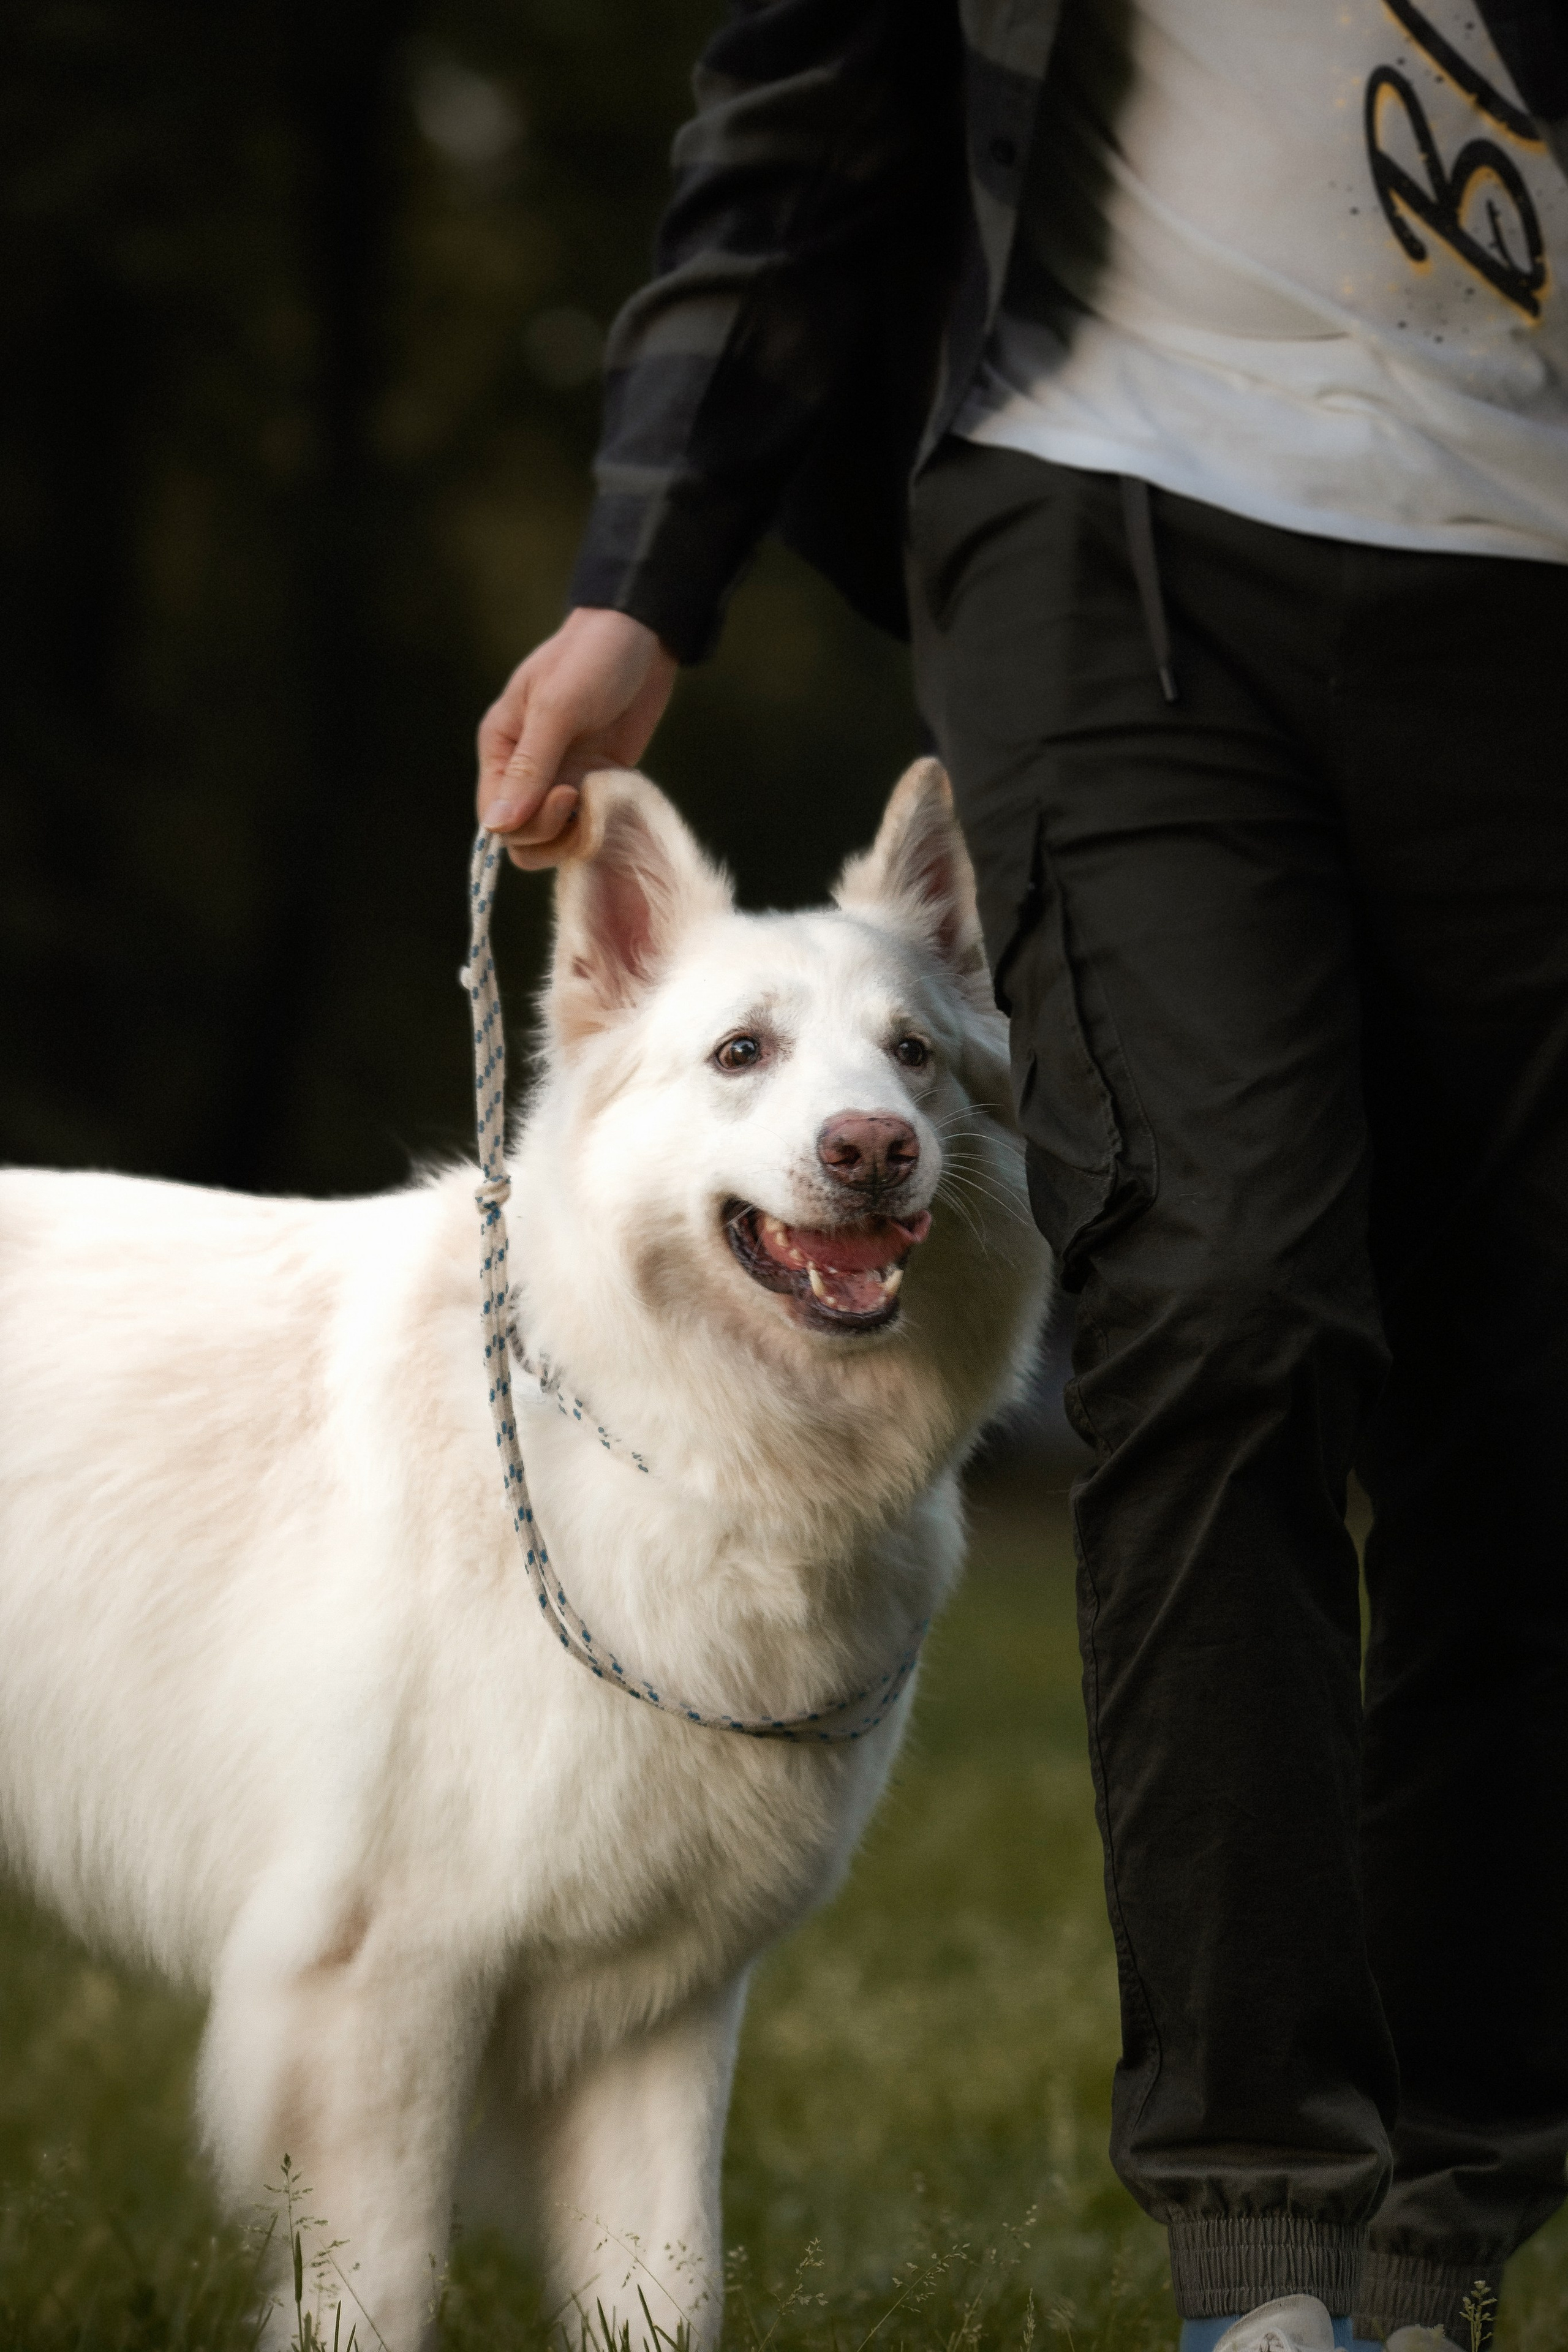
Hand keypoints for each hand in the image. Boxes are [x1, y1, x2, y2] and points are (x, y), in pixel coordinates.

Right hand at [476, 607, 678, 868]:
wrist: (641, 637)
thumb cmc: (592, 659)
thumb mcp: (558, 708)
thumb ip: (529, 768)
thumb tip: (498, 825)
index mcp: (500, 747)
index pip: (496, 818)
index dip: (527, 824)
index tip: (566, 796)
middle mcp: (524, 770)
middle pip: (523, 837)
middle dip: (552, 833)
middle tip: (585, 796)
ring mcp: (561, 778)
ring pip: (554, 840)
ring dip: (576, 835)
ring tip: (601, 801)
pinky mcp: (594, 782)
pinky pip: (586, 824)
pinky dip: (600, 824)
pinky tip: (616, 802)